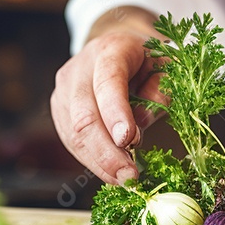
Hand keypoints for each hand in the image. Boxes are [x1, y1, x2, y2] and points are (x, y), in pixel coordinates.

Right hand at [50, 8, 164, 183]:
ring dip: (99, 162)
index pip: (108, 82)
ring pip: (74, 134)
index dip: (116, 113)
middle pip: (84, 116)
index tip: (130, 142)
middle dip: (106, 152)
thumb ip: (160, 93)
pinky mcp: (59, 109)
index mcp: (109, 51)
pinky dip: (91, 160)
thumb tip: (140, 126)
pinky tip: (111, 171)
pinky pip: (71, 141)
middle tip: (130, 176)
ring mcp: (64, 90)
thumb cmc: (145, 59)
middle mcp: (79, 68)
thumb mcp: (165, 67)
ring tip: (124, 179)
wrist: (114, 46)